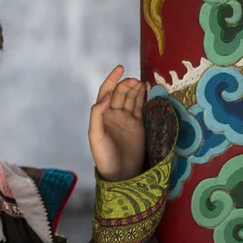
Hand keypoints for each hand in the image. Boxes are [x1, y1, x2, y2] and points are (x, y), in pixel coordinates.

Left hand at [88, 65, 145, 181]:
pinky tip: (146, 89)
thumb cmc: (104, 156)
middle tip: (134, 81)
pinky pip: (140, 107)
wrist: (120, 173)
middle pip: (119, 93)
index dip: (112, 79)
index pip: (106, 92)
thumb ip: (97, 114)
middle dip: (126, 84)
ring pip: (130, 98)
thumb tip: (105, 96)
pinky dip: (143, 97)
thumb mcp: (95, 135)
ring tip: (140, 82)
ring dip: (134, 88)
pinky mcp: (138, 125)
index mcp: (101, 114)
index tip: (120, 68)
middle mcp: (113, 114)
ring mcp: (126, 119)